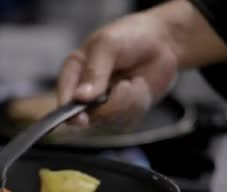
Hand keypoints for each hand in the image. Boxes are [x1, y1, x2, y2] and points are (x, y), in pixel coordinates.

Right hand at [57, 0, 226, 129]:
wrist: (163, 43)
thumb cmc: (130, 36)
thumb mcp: (108, 45)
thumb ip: (94, 71)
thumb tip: (80, 98)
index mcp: (75, 71)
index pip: (64, 95)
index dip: (67, 109)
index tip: (79, 118)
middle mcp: (85, 91)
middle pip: (86, 115)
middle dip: (110, 104)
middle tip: (125, 86)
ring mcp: (103, 104)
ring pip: (109, 119)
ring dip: (128, 101)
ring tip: (135, 81)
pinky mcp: (122, 112)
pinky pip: (127, 120)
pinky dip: (138, 103)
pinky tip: (140, 87)